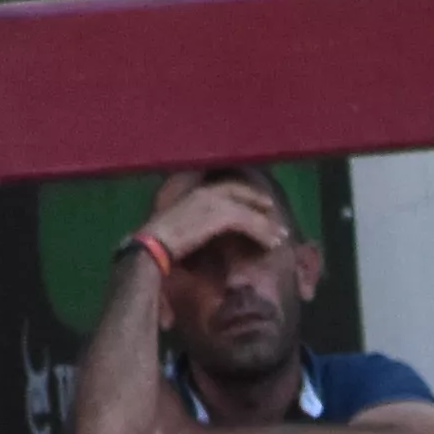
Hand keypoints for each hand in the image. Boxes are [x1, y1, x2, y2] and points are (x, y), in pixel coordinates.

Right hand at [133, 175, 287, 269]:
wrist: (152, 247)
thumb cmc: (159, 244)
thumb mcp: (178, 228)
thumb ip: (195, 225)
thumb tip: (206, 236)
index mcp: (192, 192)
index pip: (225, 186)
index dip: (244, 193)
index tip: (259, 201)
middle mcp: (204, 191)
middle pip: (239, 191)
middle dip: (259, 201)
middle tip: (275, 213)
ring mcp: (213, 201)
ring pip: (248, 210)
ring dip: (266, 224)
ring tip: (280, 236)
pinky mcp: (220, 215)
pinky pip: (249, 222)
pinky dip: (263, 233)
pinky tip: (272, 243)